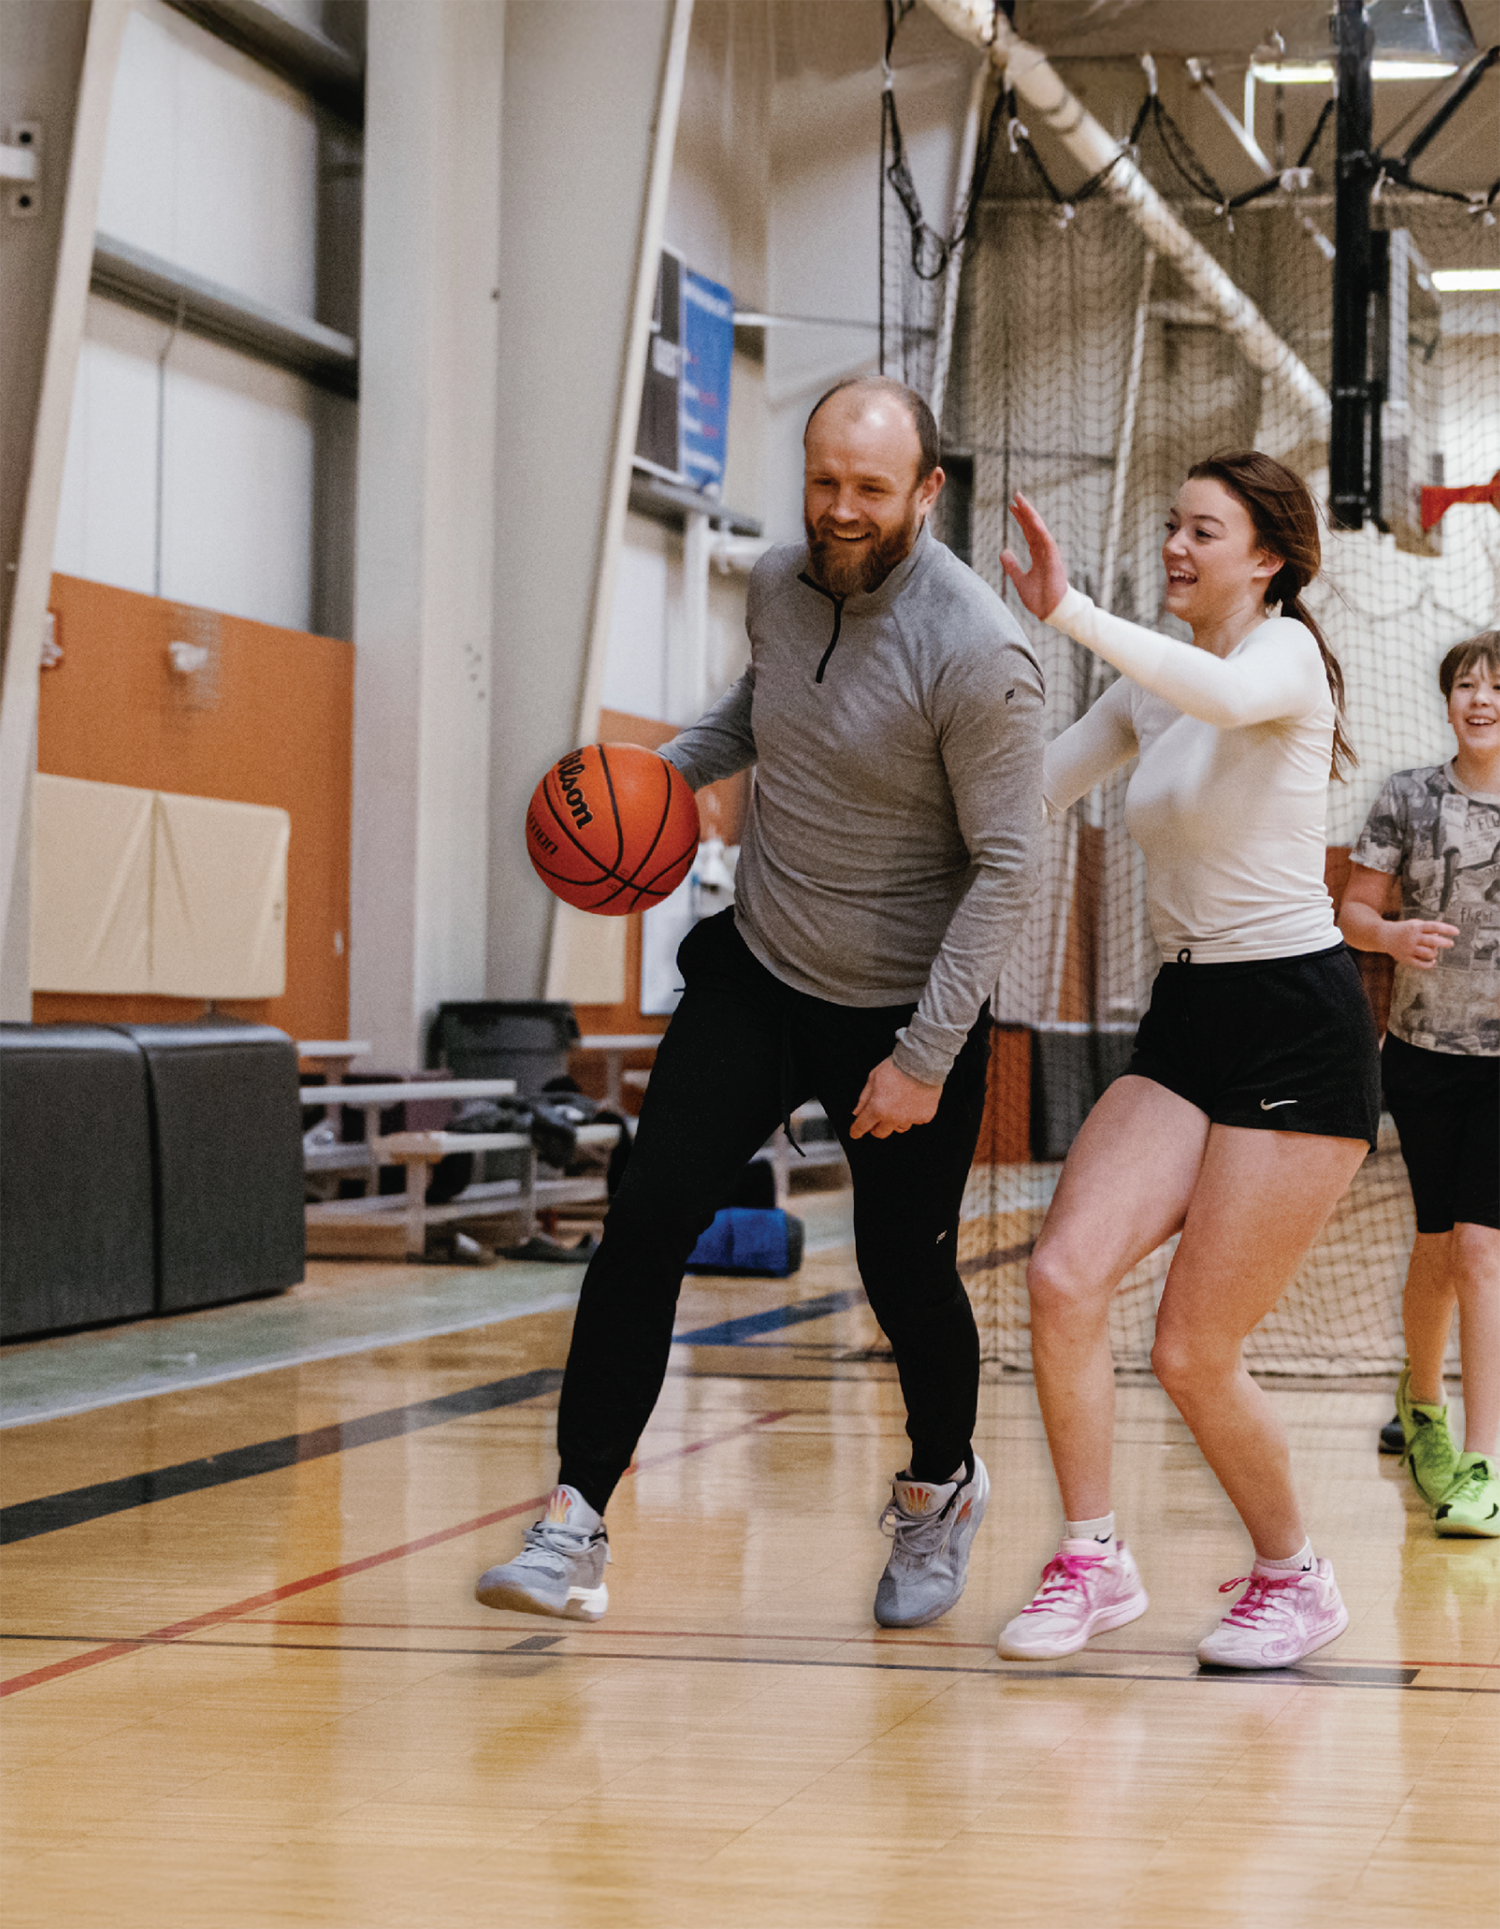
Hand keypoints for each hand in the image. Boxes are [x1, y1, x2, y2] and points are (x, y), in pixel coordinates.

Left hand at [850, 1056, 941, 1138]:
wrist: (922, 1062)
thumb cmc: (897, 1067)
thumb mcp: (873, 1078)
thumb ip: (864, 1098)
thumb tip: (857, 1112)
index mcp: (877, 1108)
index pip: (862, 1126)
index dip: (856, 1131)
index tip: (855, 1133)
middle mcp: (893, 1117)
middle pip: (880, 1133)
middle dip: (876, 1127)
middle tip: (878, 1117)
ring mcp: (910, 1119)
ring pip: (899, 1128)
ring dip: (896, 1121)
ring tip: (899, 1104)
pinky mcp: (924, 1117)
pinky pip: (915, 1121)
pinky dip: (912, 1114)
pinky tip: (913, 1101)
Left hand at [999, 492, 1069, 620]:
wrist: (1050, 611)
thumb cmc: (1039, 598)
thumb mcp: (1019, 580)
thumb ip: (1012, 566)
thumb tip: (1003, 552)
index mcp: (1038, 555)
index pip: (1028, 532)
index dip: (1020, 519)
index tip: (1011, 507)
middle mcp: (1044, 551)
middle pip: (1033, 526)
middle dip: (1025, 511)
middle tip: (1016, 495)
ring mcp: (1050, 554)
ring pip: (1040, 530)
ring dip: (1031, 515)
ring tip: (1022, 501)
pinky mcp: (1054, 560)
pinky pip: (1047, 542)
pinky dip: (1040, 531)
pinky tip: (1032, 520)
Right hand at [1386, 918, 1459, 968]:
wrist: (1384, 935)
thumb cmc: (1404, 929)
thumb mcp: (1415, 924)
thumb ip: (1428, 929)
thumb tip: (1442, 937)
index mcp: (1415, 927)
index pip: (1435, 927)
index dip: (1447, 929)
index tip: (1457, 932)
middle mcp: (1412, 937)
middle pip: (1433, 941)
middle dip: (1445, 943)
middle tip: (1451, 944)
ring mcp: (1408, 949)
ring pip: (1429, 954)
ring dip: (1435, 953)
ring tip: (1434, 951)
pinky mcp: (1405, 958)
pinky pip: (1421, 964)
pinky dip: (1429, 964)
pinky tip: (1433, 962)